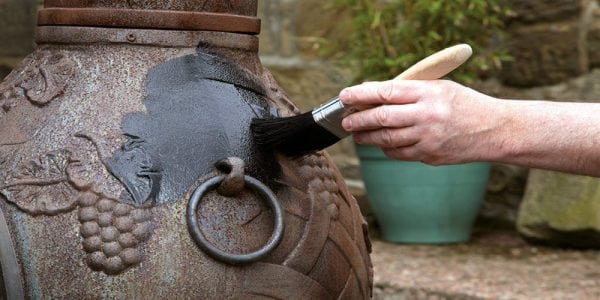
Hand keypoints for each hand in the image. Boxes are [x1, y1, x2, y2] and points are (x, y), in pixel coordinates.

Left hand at [340, 80, 500, 164]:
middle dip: (358, 120)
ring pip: (386, 139)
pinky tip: (380, 143)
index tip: (345, 96)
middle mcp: (428, 115)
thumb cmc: (464, 104)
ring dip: (367, 137)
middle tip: (345, 121)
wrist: (496, 130)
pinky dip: (386, 148)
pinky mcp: (430, 155)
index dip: (361, 94)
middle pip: (382, 117)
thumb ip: (408, 90)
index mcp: (429, 92)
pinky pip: (399, 153)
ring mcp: (428, 138)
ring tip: (357, 134)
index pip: (387, 91)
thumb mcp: (440, 88)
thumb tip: (372, 92)